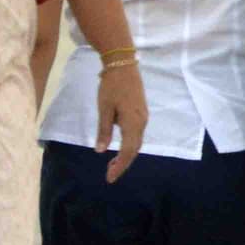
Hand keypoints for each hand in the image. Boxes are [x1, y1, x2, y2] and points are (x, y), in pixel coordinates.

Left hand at [96, 62, 147, 182]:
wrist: (123, 66)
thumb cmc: (111, 86)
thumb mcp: (104, 109)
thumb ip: (103, 130)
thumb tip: (100, 151)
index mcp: (133, 123)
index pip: (128, 151)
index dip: (119, 166)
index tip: (110, 178)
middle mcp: (142, 123)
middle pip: (134, 150)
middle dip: (123, 164)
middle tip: (110, 175)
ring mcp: (143, 118)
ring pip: (136, 143)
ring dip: (126, 155)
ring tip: (112, 165)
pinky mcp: (141, 113)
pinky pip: (136, 135)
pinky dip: (128, 145)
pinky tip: (119, 149)